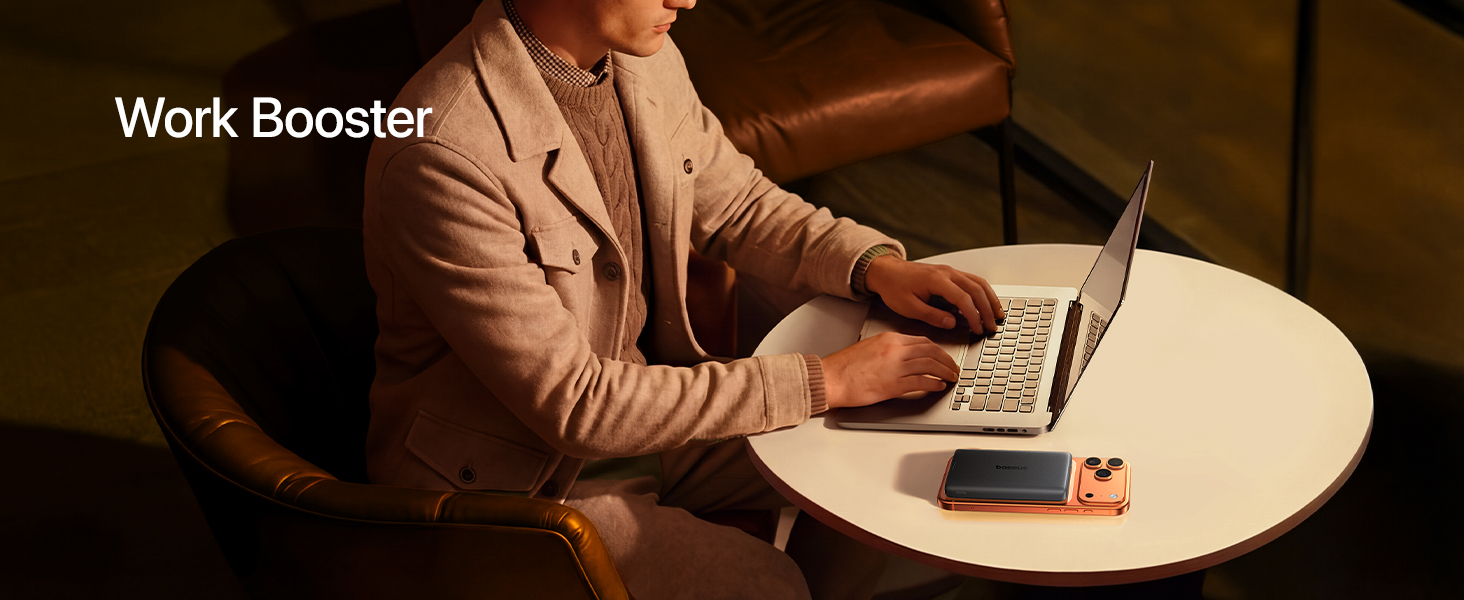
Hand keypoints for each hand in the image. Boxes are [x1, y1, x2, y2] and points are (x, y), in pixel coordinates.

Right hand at [822, 332, 959, 408]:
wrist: (830, 378)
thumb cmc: (844, 367)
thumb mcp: (869, 348)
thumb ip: (889, 350)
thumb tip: (906, 357)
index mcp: (889, 339)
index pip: (923, 341)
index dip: (938, 350)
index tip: (943, 356)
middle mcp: (895, 350)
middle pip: (931, 351)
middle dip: (947, 360)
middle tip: (954, 368)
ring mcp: (895, 367)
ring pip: (930, 365)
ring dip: (945, 372)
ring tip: (951, 378)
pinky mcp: (893, 384)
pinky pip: (922, 382)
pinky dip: (934, 384)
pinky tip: (938, 387)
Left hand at [864, 255, 1004, 333]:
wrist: (886, 271)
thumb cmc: (894, 287)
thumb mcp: (908, 307)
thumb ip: (931, 315)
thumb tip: (951, 323)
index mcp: (937, 280)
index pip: (963, 298)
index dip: (973, 315)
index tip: (978, 329)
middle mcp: (947, 273)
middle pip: (976, 289)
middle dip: (987, 309)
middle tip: (992, 326)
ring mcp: (949, 271)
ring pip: (978, 282)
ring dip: (990, 299)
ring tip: (998, 314)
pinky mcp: (949, 273)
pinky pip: (972, 280)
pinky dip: (983, 292)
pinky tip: (987, 302)